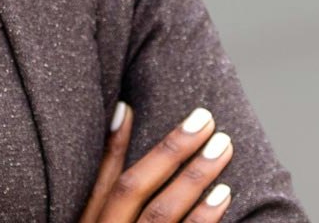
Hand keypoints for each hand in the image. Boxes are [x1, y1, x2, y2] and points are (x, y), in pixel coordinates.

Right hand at [78, 102, 233, 222]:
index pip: (102, 179)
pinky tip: (223, 194)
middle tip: (203, 119)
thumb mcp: (94, 222)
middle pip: (134, 188)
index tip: (128, 107)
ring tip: (221, 146)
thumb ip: (103, 186)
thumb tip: (121, 115)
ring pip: (162, 213)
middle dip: (170, 151)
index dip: (113, 144)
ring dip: (194, 177)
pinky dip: (204, 217)